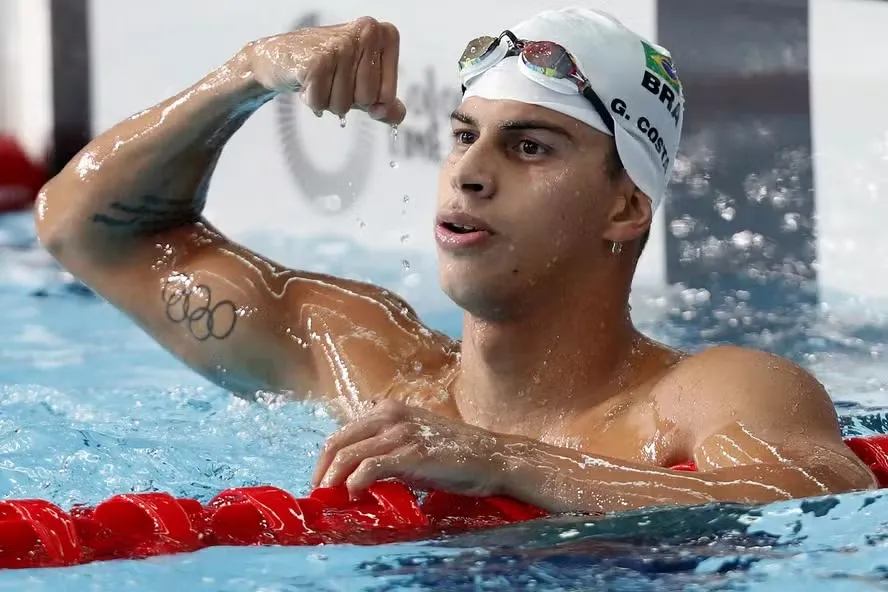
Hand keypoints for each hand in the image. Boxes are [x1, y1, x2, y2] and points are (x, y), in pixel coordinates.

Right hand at [241, 17, 404, 123]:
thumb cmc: (326, 66)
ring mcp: (342, 44)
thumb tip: (396, 116)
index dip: (370, 101)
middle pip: (367, 100)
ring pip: (344, 104)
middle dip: (347, 101)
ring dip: (327, 101)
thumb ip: (384, 101)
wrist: (282, 57)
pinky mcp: (318, 59)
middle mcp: (367, 32)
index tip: (355, 83)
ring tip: (319, 79)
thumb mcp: (361, 83)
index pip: (388, 95)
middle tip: (333, 80)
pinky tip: (306, 80)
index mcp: (383, 35)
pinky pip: (321, 102)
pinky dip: (311, 100)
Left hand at [312, 400, 512, 497]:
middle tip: (319, 494)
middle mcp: (390, 416)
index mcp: (388, 409)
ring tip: (332, 498)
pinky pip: (370, 467)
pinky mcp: (411, 454)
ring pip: (349, 455)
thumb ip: (386, 446)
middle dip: (322, 471)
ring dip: (334, 481)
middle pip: (338, 443)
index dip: (326, 460)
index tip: (321, 482)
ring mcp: (401, 433)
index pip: (342, 433)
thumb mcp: (413, 439)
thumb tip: (356, 472)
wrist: (490, 456)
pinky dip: (355, 483)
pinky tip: (355, 494)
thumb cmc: (452, 452)